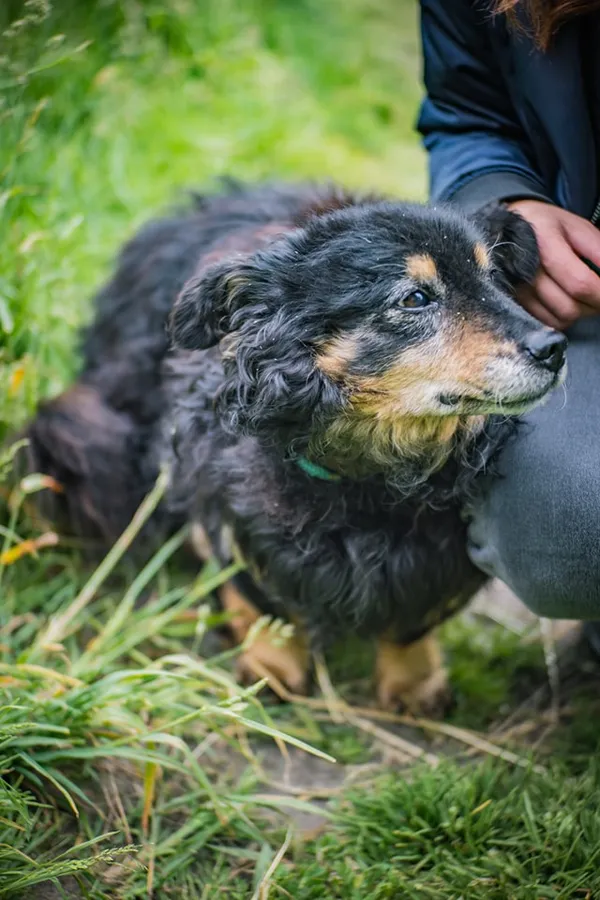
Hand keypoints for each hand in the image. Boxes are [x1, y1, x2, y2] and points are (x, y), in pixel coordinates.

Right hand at [507, 199, 599, 328]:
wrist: (503, 231)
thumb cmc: (546, 227)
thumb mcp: (576, 227)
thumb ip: (598, 250)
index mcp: (545, 244)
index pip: (579, 282)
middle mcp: (525, 272)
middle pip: (569, 308)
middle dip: (594, 306)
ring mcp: (517, 291)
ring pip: (559, 320)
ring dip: (579, 313)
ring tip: (584, 297)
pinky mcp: (514, 303)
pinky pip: (546, 322)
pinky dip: (562, 317)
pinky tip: (566, 301)